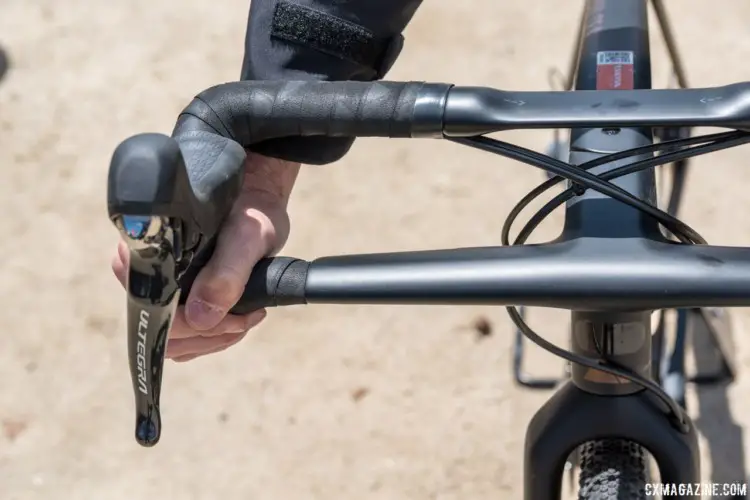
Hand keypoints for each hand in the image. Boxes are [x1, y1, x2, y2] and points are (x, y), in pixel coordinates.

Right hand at [112, 152, 299, 361]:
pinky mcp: (176, 297)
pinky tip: (238, 321)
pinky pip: (185, 336)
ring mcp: (160, 288)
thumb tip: (201, 318)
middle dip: (208, 335)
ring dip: (212, 339)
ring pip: (174, 340)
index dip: (191, 325)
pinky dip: (212, 338)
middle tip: (246, 320)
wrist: (257, 204)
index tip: (233, 319)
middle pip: (163, 331)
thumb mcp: (244, 238)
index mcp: (149, 254)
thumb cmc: (249, 213)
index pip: (152, 309)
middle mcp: (146, 273)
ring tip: (246, 319)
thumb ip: (225, 275)